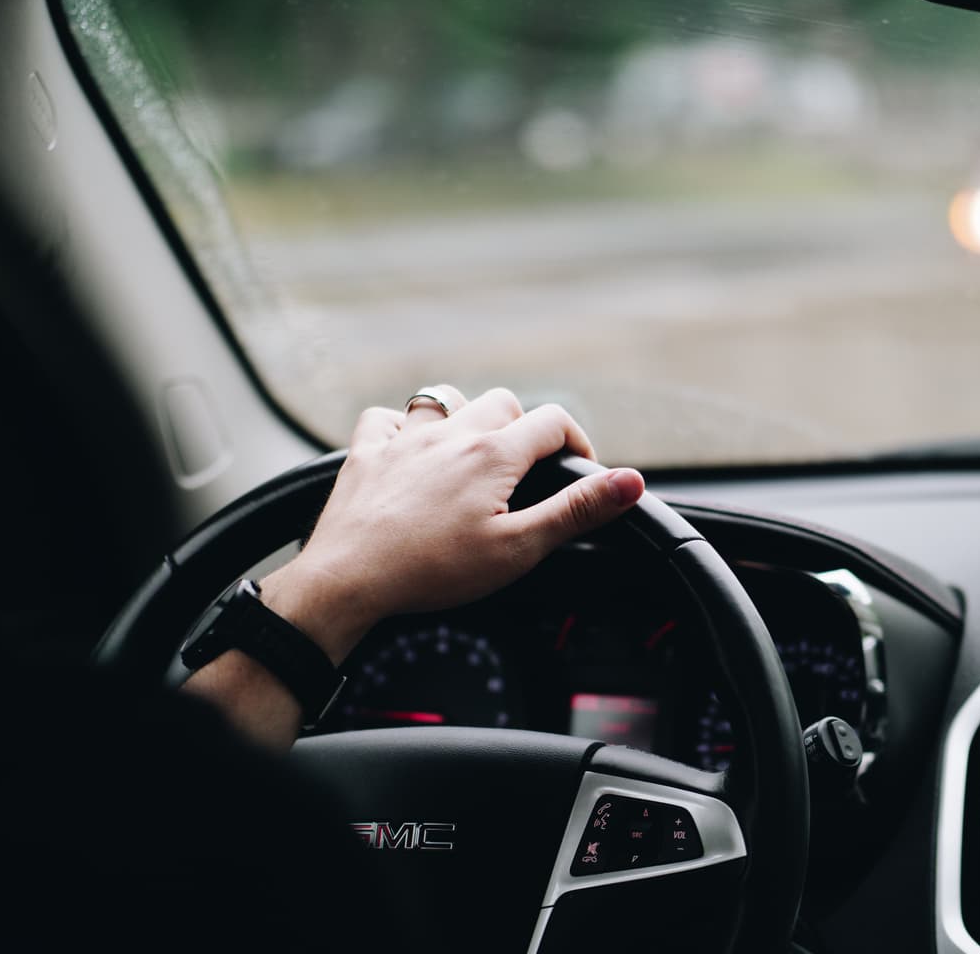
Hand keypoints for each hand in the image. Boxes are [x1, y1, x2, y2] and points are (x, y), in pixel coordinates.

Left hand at [260, 385, 644, 663]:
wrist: (349, 579)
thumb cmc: (432, 571)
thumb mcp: (518, 549)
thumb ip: (575, 511)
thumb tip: (630, 482)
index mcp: (493, 455)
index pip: (552, 422)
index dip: (576, 443)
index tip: (580, 471)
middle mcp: (450, 434)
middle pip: (503, 403)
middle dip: (524, 427)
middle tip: (528, 469)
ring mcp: (403, 440)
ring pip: (444, 400)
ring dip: (465, 417)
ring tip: (472, 451)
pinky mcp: (365, 454)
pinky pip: (384, 418)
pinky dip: (401, 426)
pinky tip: (408, 448)